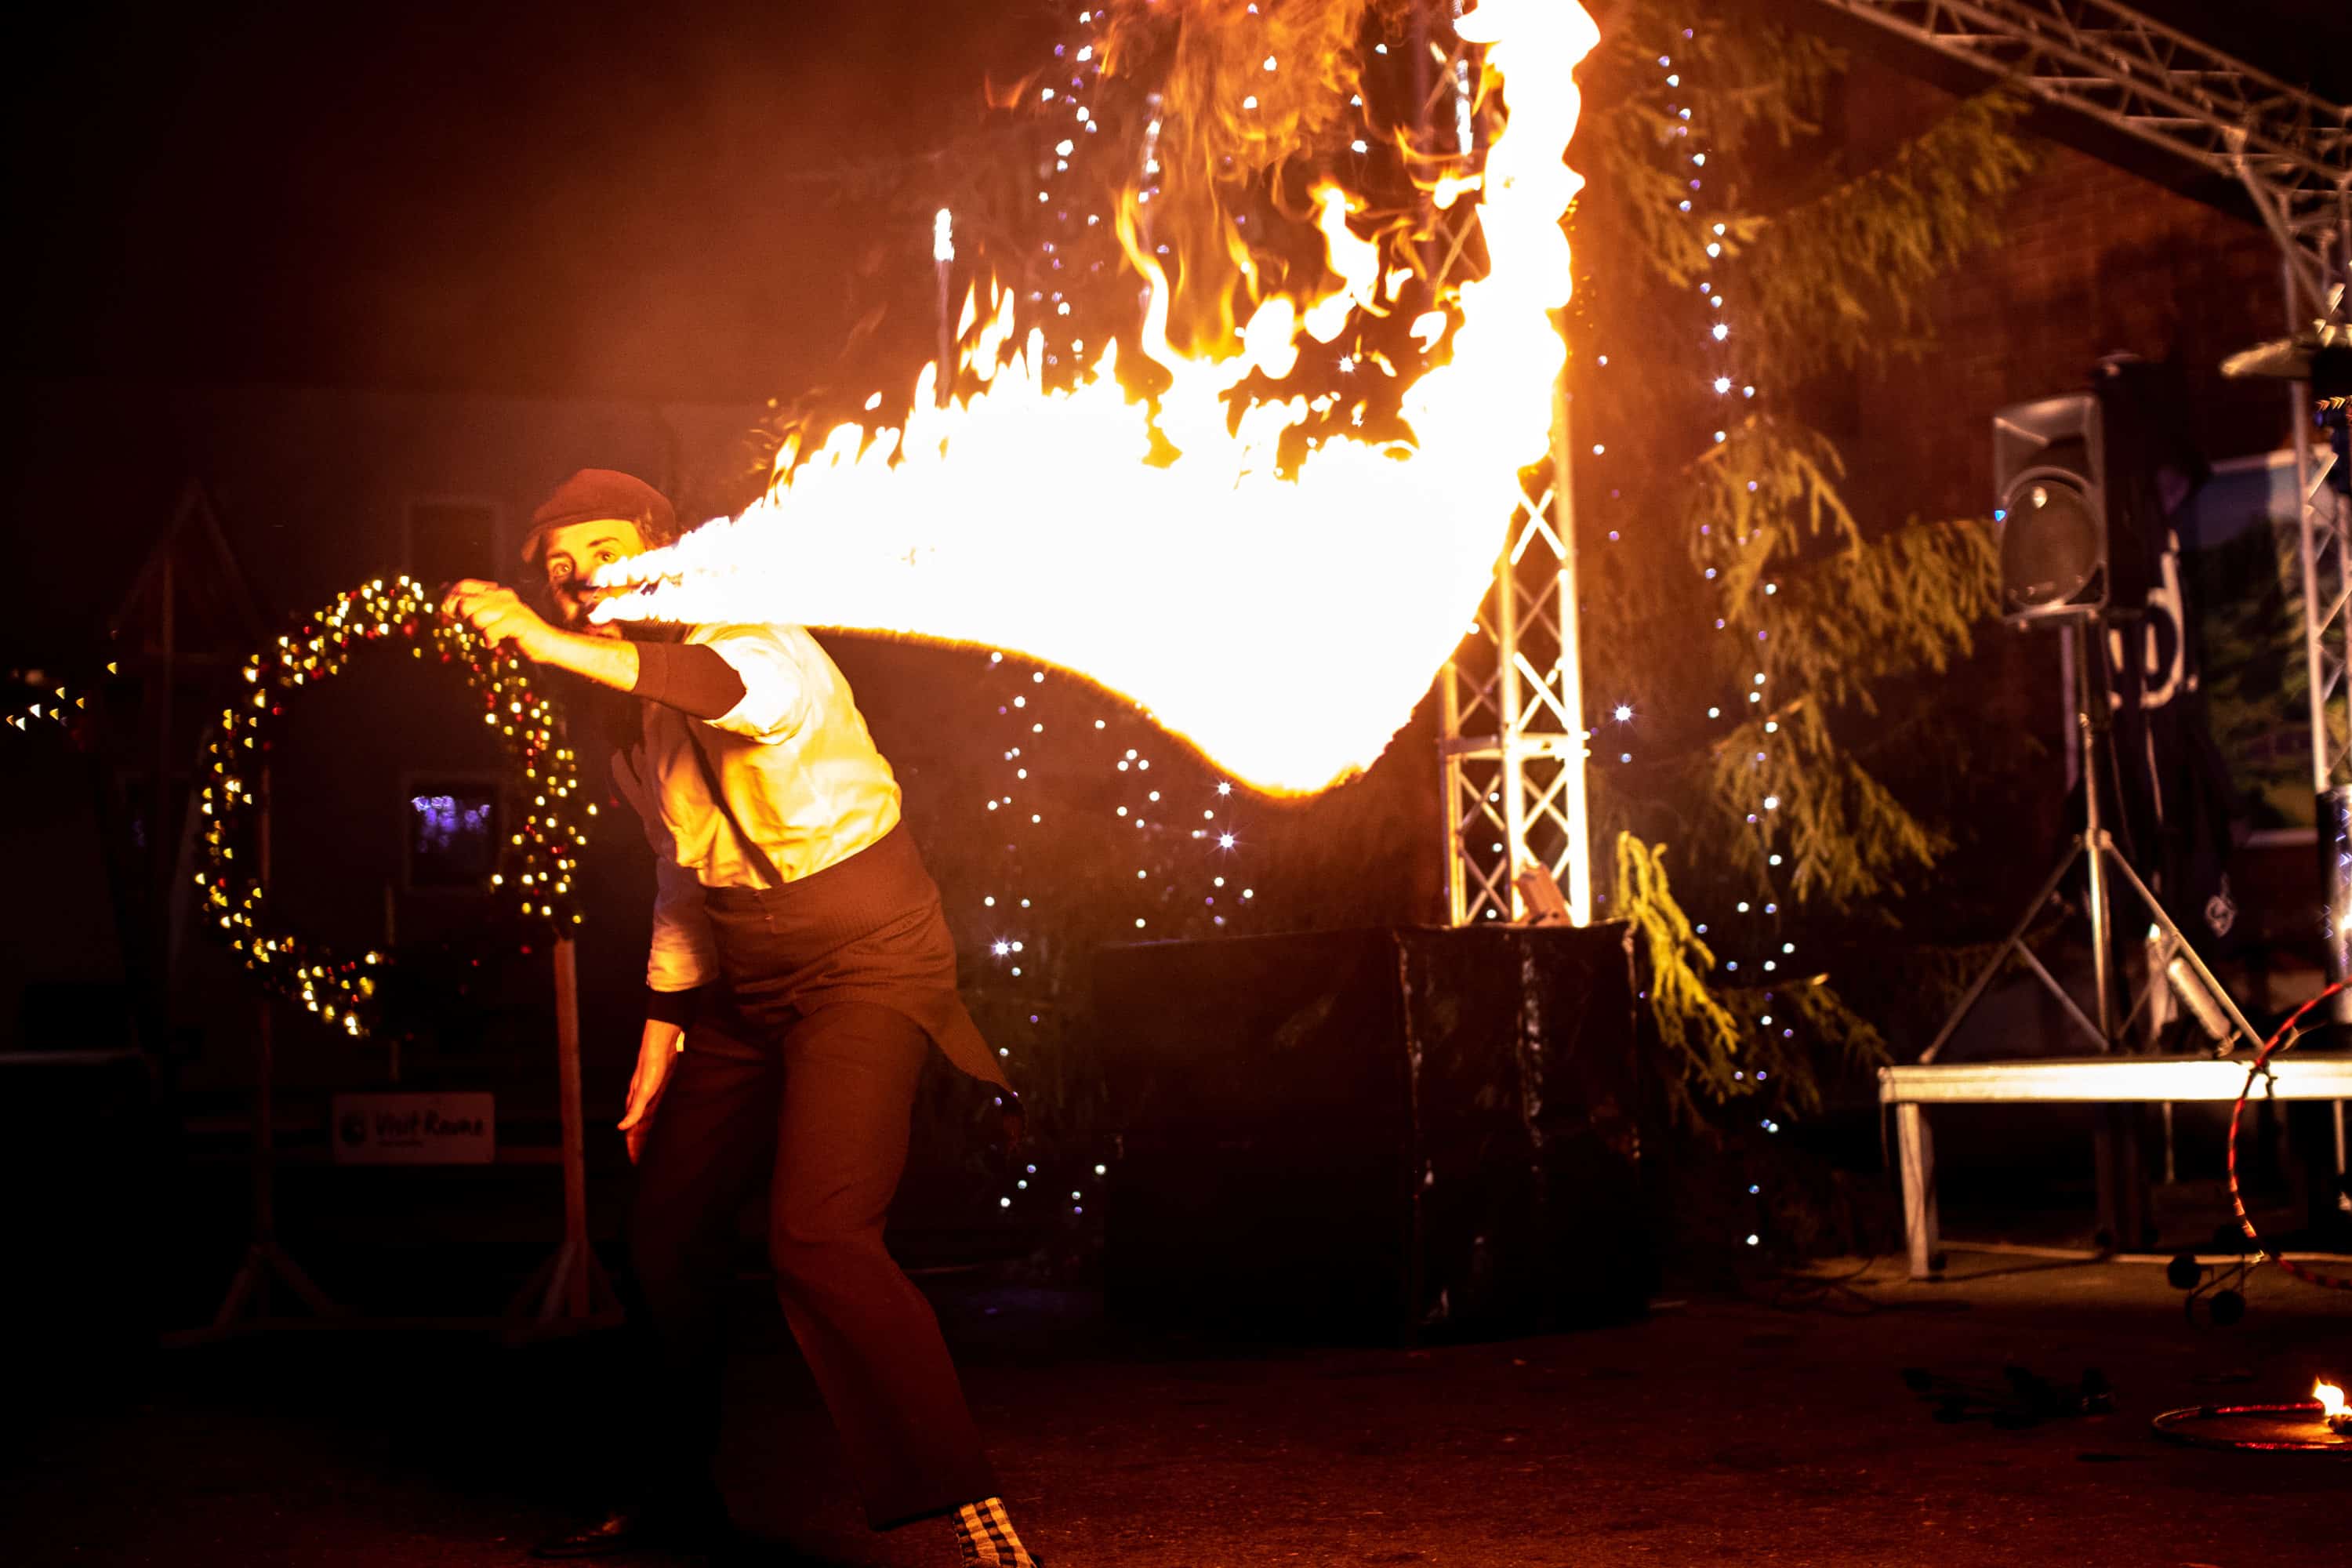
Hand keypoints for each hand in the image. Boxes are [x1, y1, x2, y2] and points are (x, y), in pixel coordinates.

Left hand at [441, 579, 551, 658]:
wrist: (548, 643)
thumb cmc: (517, 632)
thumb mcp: (494, 616)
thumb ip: (474, 605)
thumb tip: (445, 588)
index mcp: (497, 592)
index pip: (464, 586)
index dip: (451, 598)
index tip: (450, 612)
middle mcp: (503, 596)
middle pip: (466, 602)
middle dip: (463, 617)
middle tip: (473, 626)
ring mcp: (511, 608)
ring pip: (476, 617)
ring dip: (480, 630)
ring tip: (490, 634)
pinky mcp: (517, 622)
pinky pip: (490, 631)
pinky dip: (490, 641)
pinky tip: (495, 644)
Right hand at [618, 1019, 683, 1163]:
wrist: (660, 1047)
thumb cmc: (651, 1068)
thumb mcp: (644, 1091)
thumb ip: (635, 1110)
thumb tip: (621, 1128)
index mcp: (636, 1105)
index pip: (632, 1132)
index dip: (633, 1146)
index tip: (635, 1162)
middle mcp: (641, 1104)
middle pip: (639, 1130)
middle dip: (639, 1145)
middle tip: (641, 1161)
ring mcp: (650, 1098)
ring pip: (647, 1123)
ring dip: (647, 1136)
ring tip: (651, 1149)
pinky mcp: (659, 1091)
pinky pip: (656, 1112)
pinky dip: (656, 1123)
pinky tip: (662, 1126)